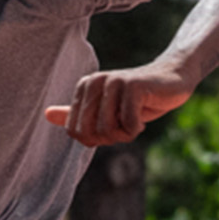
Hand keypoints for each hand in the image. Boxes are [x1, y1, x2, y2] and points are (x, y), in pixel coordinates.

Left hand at [45, 59, 193, 146]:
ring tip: (136, 118)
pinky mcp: (133, 86)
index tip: (112, 125)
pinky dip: (138, 128)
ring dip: (126, 134)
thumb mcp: (104, 110)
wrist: (172, 81)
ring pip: (109, 130)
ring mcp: (113, 81)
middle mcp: (95, 81)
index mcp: (84, 87)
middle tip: (125, 124)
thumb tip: (46, 115)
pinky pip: (128, 125)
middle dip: (110, 138)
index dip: (96, 139)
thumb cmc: (137, 99)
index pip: (76, 132)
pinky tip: (145, 113)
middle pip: (90, 132)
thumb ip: (76, 113)